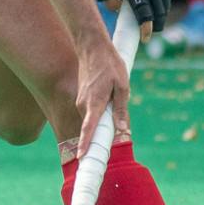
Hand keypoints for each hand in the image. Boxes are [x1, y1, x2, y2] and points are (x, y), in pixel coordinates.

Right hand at [69, 32, 131, 160]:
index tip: (81, 157)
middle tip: (110, 141)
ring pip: (92, 119)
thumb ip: (121, 108)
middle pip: (92, 127)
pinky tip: (108, 97)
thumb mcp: (122, 85)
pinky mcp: (82, 98)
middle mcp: (84, 104)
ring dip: (102, 121)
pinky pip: (91, 112)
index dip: (85, 143)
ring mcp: (81, 101)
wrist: (92, 47)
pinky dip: (98, 114)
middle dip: (100, 136)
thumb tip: (123, 128)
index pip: (88, 128)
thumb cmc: (109, 64)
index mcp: (94, 102)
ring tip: (114, 104)